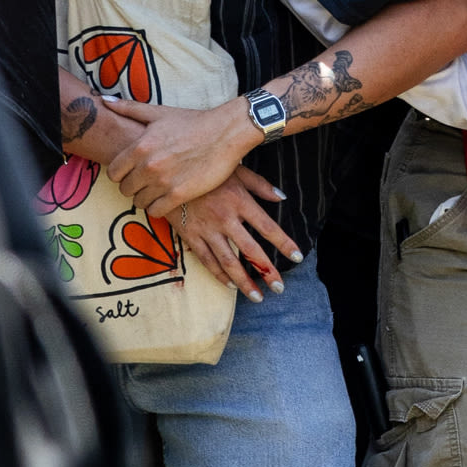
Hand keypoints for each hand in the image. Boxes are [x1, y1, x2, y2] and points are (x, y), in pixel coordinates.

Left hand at [107, 99, 258, 215]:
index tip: (132, 172)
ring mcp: (163, 182)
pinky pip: (156, 211)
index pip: (113, 173)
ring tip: (158, 191)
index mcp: (139, 146)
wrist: (227, 133)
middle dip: (133, 187)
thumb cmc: (194, 122)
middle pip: (124, 189)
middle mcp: (148, 166)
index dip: (121, 174)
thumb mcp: (160, 112)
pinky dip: (159, 207)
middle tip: (146, 182)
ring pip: (139, 202)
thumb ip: (129, 108)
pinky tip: (167, 198)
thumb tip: (104, 100)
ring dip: (146, 198)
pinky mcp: (179, 194)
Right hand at [176, 166, 300, 301]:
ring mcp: (206, 229)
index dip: (284, 244)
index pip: (268, 227)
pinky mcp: (190, 235)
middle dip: (267, 271)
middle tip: (280, 287)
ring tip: (257, 296)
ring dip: (244, 282)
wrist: (168, 172)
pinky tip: (230, 285)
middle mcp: (225, 218)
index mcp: (240, 201)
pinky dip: (219, 274)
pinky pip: (206, 260)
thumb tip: (282, 198)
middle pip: (250, 250)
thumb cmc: (207, 169)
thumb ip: (260, 185)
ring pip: (228, 262)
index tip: (298, 257)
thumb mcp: (237, 170)